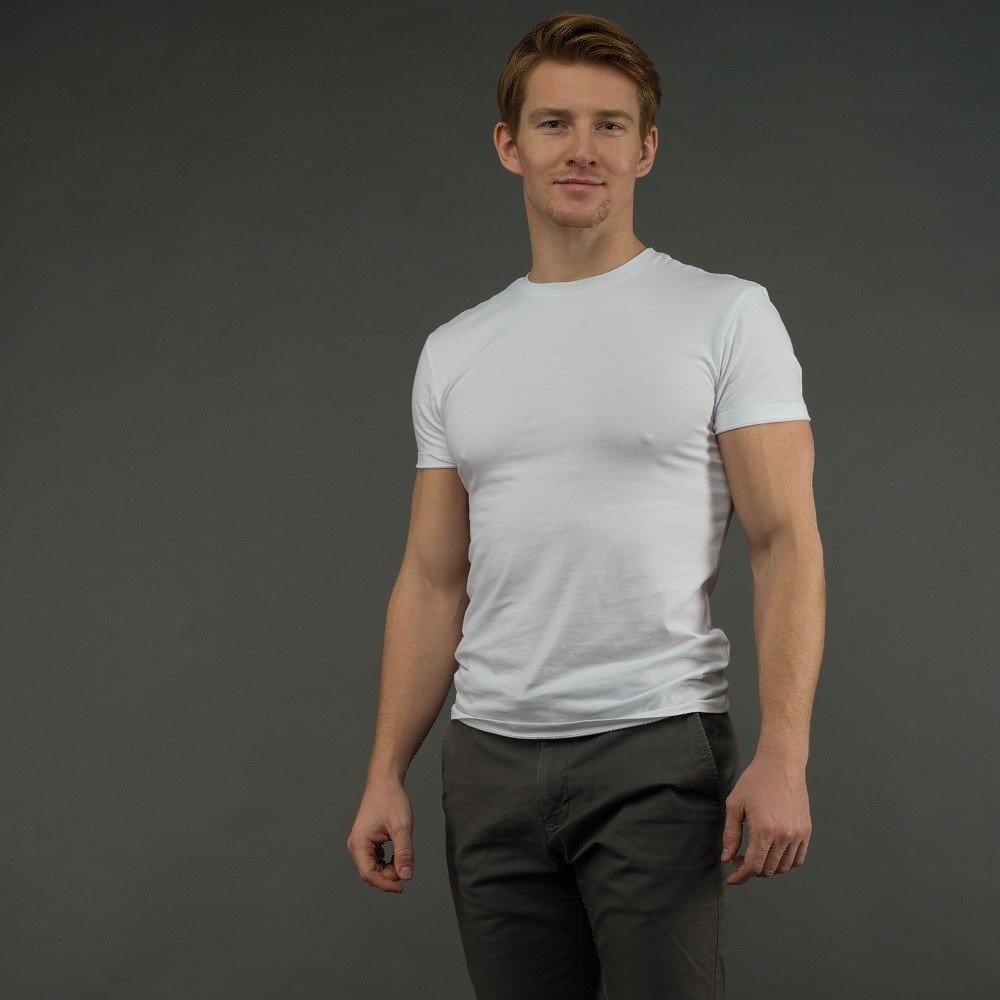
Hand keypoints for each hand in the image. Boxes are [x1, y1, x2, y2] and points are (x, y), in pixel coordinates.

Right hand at [346, 779, 415, 893]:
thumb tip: (406, 876)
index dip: (385, 884)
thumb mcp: (402, 827)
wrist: (385, 782)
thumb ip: (404, 852)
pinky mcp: (367, 841)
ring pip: (374, 867)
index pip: (368, 875)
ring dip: (389, 868)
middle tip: (406, 863)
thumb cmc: (391, 800)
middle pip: (371, 873)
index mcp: (358, 843)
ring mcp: (360, 844)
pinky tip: (398, 852)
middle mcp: (355, 846)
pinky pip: (376, 859)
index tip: (402, 887)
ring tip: (403, 854)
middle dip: (389, 874)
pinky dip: (388, 861)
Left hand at [720, 752, 811, 885]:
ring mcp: (798, 834)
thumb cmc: (756, 781)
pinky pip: (798, 858)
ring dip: (767, 868)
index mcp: (764, 830)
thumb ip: (730, 835)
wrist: (781, 764)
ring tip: (755, 854)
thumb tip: (727, 858)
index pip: (753, 867)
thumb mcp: (735, 805)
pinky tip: (773, 853)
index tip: (731, 878)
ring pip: (783, 867)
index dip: (740, 876)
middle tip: (739, 858)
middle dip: (751, 870)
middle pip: (768, 869)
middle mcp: (784, 835)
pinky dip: (785, 863)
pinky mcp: (806, 830)